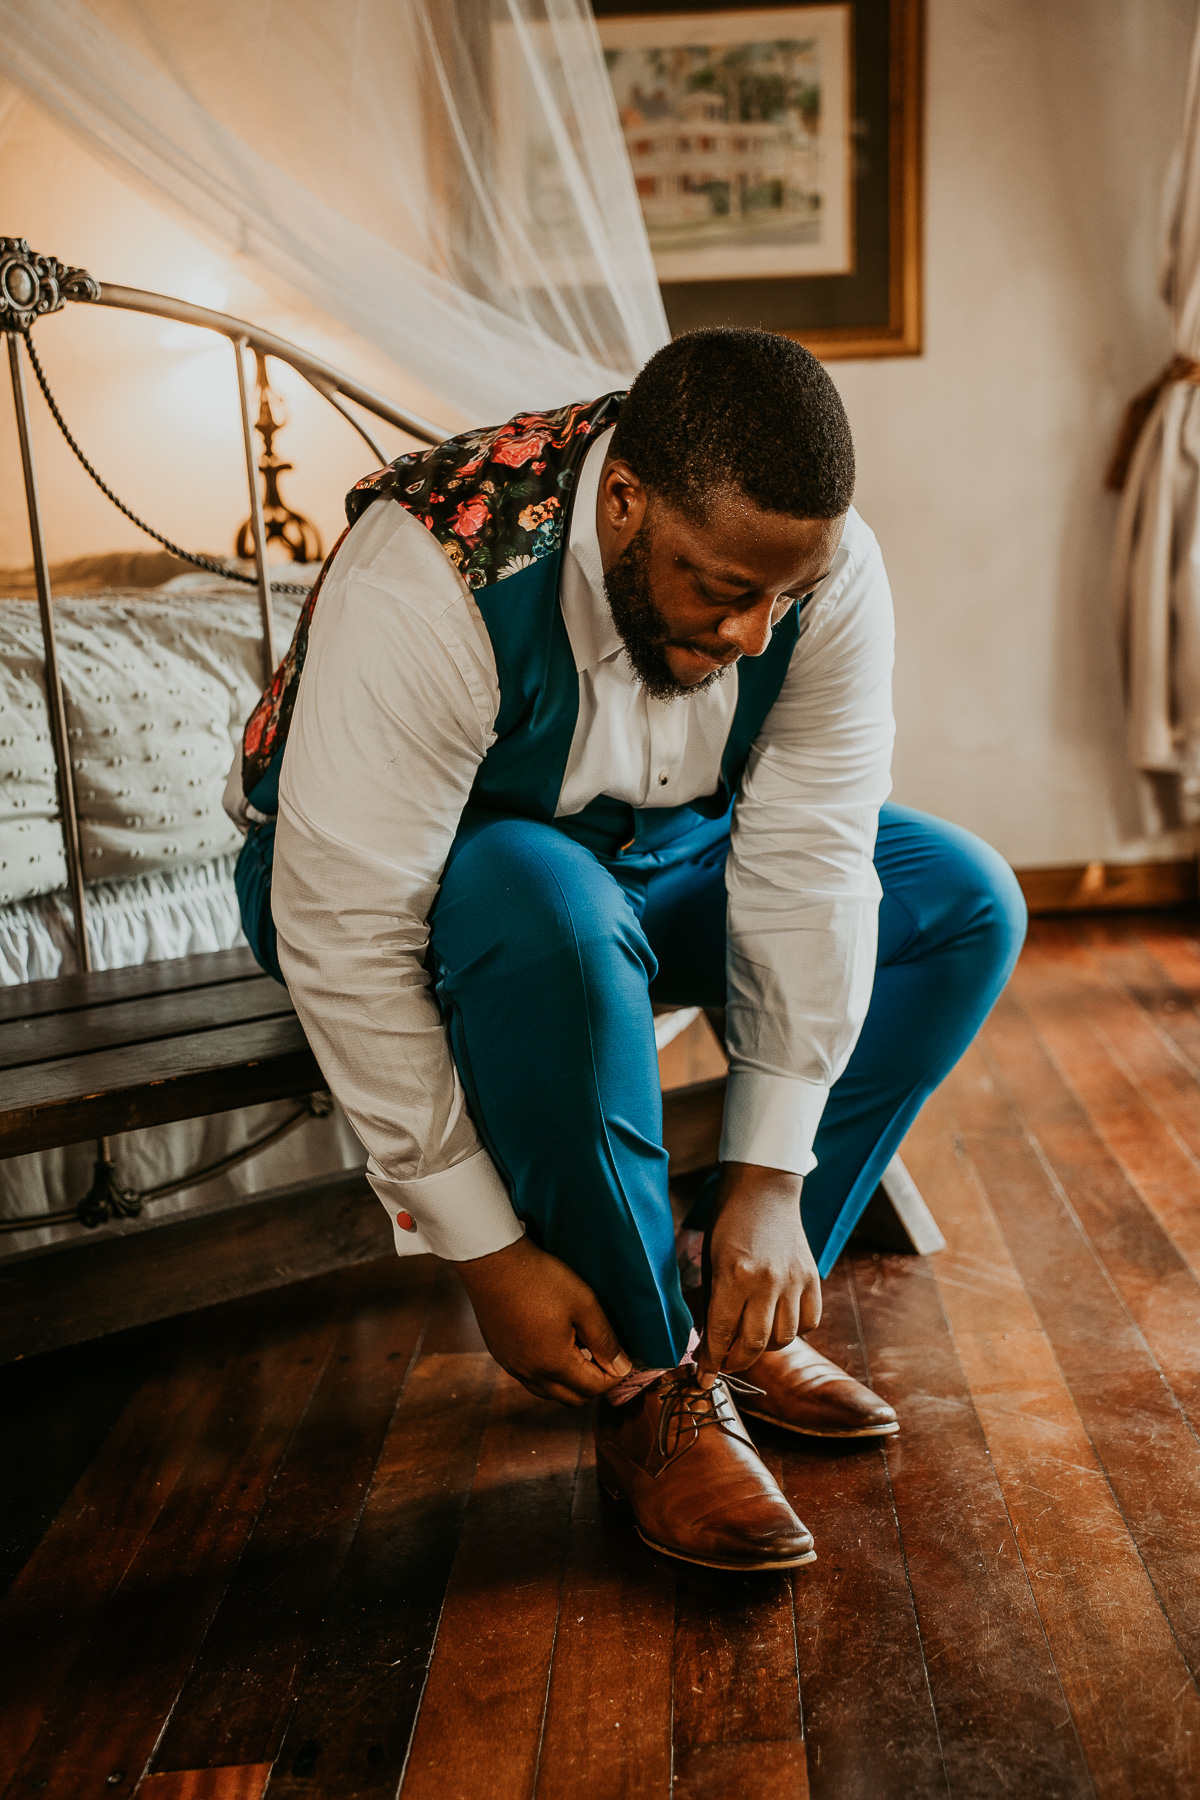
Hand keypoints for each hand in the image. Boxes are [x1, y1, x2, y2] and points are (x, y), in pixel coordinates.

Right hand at [454, 1234, 631, 1406]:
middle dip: (594, 1384)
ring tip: (580, 1352)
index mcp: (555, 1364)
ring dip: (570, 1382)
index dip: (615, 1377)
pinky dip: (548, 1374)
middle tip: (604, 1358)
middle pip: (573, 1398)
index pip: (594, 1388)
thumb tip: (623, 1368)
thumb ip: (605, 1340)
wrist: (493, 1263)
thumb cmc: (541, 1279)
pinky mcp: (501, 1356)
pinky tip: (553, 1347)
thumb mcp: (583, 1304)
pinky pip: (530, 1379)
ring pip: (549, 1392)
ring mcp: (513, 1367)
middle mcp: (532, 1374)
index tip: (624, 1360)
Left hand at [697, 1162, 820, 1387]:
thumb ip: (713, 1302)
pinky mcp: (813, 1278)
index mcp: (735, 1276)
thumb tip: (710, 1342)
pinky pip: (809, 1322)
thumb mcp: (711, 1260)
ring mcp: (794, 1281)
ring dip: (764, 1348)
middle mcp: (768, 1282)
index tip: (703, 1377)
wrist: (763, 1188)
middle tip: (724, 1364)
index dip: (710, 1361)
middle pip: (754, 1345)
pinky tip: (777, 1323)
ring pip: (783, 1339)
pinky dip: (794, 1331)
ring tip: (750, 1341)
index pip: (722, 1334)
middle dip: (734, 1362)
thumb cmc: (728, 1222)